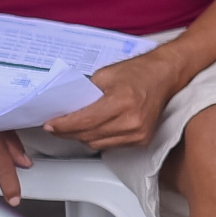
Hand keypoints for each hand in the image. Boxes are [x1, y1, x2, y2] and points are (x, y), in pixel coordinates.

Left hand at [43, 48, 183, 150]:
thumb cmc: (138, 71)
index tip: (50, 124)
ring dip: (82, 137)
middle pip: (87, 135)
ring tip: (75, 126)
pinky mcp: (142, 140)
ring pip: (96, 144)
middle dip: (67, 132)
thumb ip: (85, 93)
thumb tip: (64, 109)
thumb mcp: (105, 75)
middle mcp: (132, 120)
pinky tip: (96, 128)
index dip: (62, 125)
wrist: (165, 75)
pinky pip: (110, 145)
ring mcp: (138, 133)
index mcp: (122, 101)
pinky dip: (99, 139)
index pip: (84, 121)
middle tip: (56, 126)